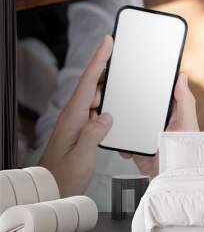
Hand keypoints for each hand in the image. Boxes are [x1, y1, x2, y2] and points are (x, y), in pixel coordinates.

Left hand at [40, 36, 113, 196]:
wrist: (51, 189)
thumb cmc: (63, 177)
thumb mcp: (80, 158)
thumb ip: (93, 134)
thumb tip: (106, 116)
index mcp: (72, 118)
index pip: (87, 83)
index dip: (98, 60)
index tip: (107, 42)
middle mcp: (74, 116)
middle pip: (92, 85)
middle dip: (107, 70)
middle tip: (123, 58)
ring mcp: (78, 123)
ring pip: (96, 98)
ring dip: (109, 91)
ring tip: (124, 84)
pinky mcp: (82, 130)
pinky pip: (97, 112)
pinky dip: (107, 107)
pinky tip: (115, 111)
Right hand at [120, 73, 198, 178]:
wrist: (173, 183)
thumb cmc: (187, 155)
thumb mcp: (187, 125)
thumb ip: (185, 101)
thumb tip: (182, 77)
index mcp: (173, 115)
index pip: (161, 94)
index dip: (150, 85)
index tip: (137, 76)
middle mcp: (159, 124)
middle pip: (142, 106)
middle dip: (130, 103)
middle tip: (117, 96)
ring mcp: (147, 137)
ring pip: (130, 123)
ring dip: (121, 122)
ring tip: (112, 117)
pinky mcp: (138, 149)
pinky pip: (124, 141)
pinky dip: (120, 141)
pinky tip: (118, 140)